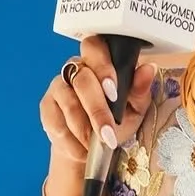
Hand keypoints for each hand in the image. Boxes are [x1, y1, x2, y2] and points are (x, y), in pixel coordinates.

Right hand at [39, 36, 156, 172]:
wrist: (91, 147)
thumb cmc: (115, 121)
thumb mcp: (135, 108)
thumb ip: (140, 89)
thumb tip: (148, 69)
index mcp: (98, 62)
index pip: (94, 48)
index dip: (102, 67)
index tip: (113, 92)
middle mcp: (75, 69)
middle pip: (82, 79)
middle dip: (96, 108)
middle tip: (108, 132)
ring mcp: (58, 86)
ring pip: (68, 101)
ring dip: (84, 127)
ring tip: (98, 144)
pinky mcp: (46, 106)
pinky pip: (54, 119)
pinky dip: (70, 138)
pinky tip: (82, 148)